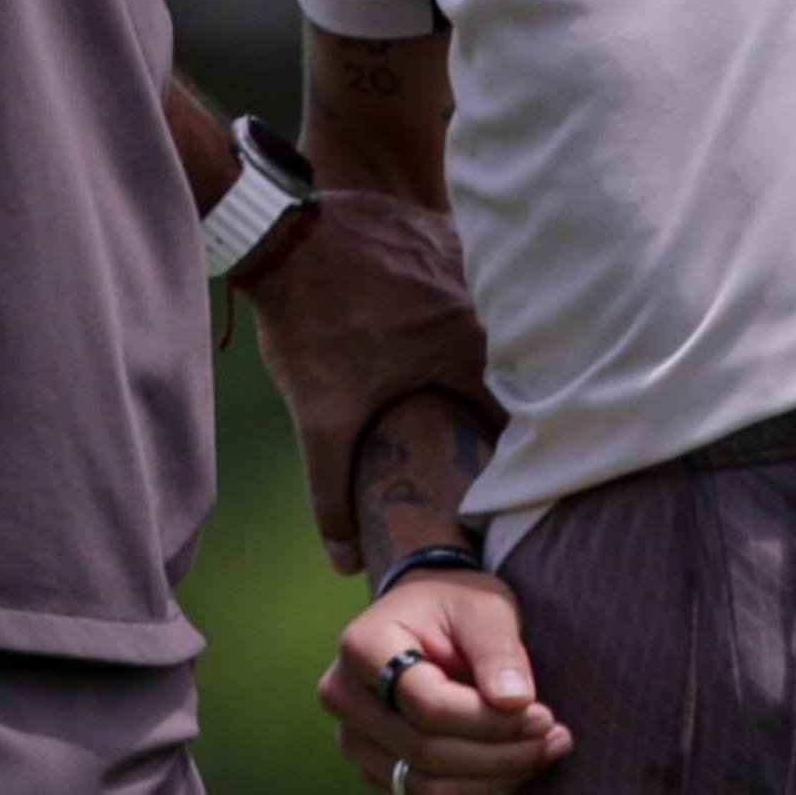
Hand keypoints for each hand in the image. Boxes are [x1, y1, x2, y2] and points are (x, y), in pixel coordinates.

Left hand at [240, 189, 503, 575]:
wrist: (281, 236)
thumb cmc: (309, 326)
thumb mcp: (320, 418)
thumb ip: (334, 495)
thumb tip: (346, 564)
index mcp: (468, 347)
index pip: (514, 409)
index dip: (510, 443)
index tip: (498, 466)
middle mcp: (481, 298)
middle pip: (507, 358)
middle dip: (494, 392)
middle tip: (471, 420)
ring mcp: (465, 255)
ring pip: (488, 312)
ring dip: (478, 340)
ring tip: (447, 369)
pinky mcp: (442, 230)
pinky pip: (465, 272)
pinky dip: (454, 297)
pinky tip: (425, 314)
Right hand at [320, 569, 571, 791]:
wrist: (427, 615)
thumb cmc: (456, 605)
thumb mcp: (484, 609)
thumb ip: (499, 651)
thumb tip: (516, 702)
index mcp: (363, 646)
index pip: (428, 705)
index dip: (489, 720)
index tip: (544, 714)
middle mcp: (344, 696)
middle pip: (424, 752)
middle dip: (499, 754)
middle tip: (555, 737)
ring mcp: (354, 737)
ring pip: (422, 786)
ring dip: (491, 780)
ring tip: (544, 751)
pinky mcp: (374, 765)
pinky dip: (476, 788)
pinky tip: (515, 764)